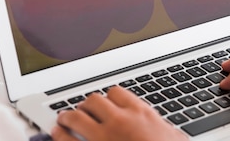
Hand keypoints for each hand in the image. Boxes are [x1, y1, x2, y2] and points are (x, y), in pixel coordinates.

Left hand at [52, 86, 186, 140]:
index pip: (117, 93)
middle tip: (82, 110)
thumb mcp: (173, 138)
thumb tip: (166, 131)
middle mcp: (119, 121)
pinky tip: (57, 135)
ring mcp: (102, 138)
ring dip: (68, 117)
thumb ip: (162, 129)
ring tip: (63, 120)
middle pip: (94, 101)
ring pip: (77, 117)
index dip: (109, 98)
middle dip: (86, 105)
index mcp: (140, 114)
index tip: (106, 102)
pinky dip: (60, 137)